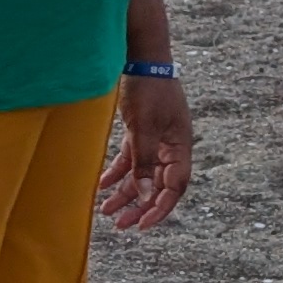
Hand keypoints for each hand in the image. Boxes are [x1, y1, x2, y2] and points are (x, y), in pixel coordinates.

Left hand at [100, 75, 196, 229]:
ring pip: (143, 175)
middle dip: (140, 205)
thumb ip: (144, 161)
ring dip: (126, 193)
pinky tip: (101, 185)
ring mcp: (157, 140)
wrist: (141, 58)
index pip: (175, 186)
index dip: (160, 207)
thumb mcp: (143, 127)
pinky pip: (131, 160)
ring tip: (106, 210)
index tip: (142, 224)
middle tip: (121, 224)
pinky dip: (117, 173)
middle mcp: (171, 147)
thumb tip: (144, 193)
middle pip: (158, 184)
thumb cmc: (147, 90)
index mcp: (180, 146)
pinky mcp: (141, 132)